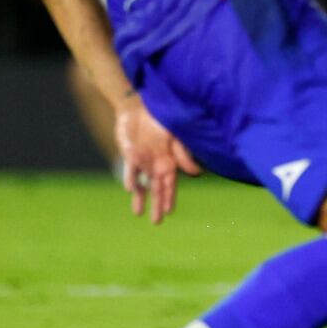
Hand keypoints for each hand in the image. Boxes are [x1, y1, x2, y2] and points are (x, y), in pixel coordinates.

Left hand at [114, 94, 199, 224]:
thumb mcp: (176, 136)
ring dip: (140, 199)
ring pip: (142, 184)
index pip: (170, 184)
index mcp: (169, 161)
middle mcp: (156, 164)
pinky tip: (131, 189)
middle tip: (156, 222)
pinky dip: (131, 179)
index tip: (169, 212)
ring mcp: (142, 161)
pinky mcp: (129, 154)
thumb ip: (183, 154)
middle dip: (157, 205)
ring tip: (138, 214)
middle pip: (157, 189)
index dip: (169, 197)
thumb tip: (197, 173)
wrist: (140, 105)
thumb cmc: (162, 118)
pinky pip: (130, 170)